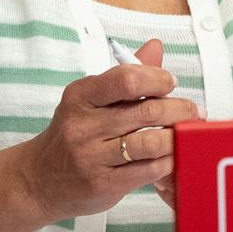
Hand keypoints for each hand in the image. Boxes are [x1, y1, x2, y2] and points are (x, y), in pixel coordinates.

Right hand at [12, 38, 198, 223]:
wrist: (39, 179)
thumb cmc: (73, 133)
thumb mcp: (91, 99)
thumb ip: (125, 75)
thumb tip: (155, 47)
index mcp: (80, 96)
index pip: (126, 79)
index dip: (157, 79)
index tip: (170, 84)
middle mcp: (83, 126)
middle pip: (146, 111)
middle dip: (179, 109)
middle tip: (193, 111)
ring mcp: (91, 158)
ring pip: (150, 143)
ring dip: (177, 136)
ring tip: (187, 132)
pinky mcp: (102, 185)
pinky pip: (148, 170)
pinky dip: (168, 161)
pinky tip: (172, 155)